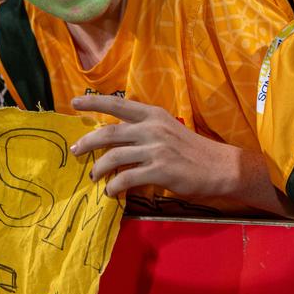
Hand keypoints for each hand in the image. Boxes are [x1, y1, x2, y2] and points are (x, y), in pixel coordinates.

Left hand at [70, 94, 235, 198]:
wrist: (219, 167)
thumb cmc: (191, 150)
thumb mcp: (167, 130)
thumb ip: (143, 131)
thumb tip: (114, 141)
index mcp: (153, 114)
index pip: (117, 105)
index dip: (93, 102)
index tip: (74, 102)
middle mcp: (152, 128)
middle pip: (109, 133)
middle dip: (87, 142)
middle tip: (75, 151)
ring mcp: (155, 149)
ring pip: (113, 157)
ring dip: (98, 169)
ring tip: (94, 177)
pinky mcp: (159, 170)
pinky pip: (125, 178)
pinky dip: (113, 186)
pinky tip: (110, 192)